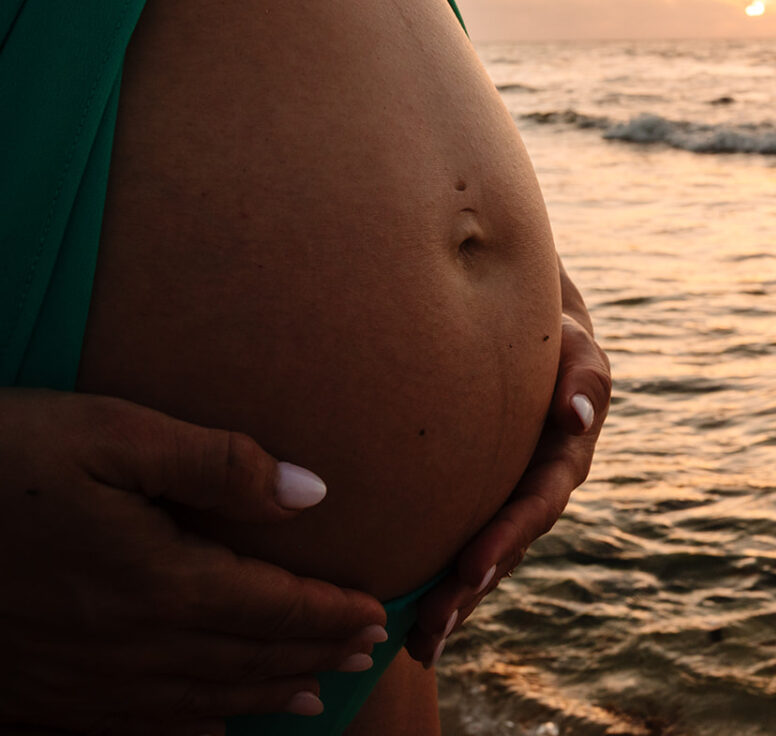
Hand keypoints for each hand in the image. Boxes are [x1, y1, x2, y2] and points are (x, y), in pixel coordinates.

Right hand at [0, 390, 386, 735]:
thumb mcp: (113, 432)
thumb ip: (219, 464)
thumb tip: (313, 493)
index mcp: (160, 583)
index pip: (273, 609)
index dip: (331, 614)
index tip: (375, 615)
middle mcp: (129, 646)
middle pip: (245, 662)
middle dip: (310, 659)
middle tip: (362, 657)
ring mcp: (80, 679)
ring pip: (196, 702)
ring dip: (261, 697)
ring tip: (309, 698)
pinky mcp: (37, 691)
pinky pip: (128, 726)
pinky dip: (183, 730)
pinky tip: (207, 729)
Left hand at [407, 261, 609, 665]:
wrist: (525, 337)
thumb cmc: (550, 337)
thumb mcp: (575, 348)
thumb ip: (584, 377)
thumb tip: (576, 415)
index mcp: (562, 461)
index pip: (535, 505)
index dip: (504, 538)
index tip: (469, 570)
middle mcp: (534, 492)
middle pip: (503, 550)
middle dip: (468, 592)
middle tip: (430, 628)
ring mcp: (503, 503)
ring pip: (478, 562)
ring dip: (451, 606)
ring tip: (416, 647)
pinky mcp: (470, 505)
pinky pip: (452, 549)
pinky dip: (431, 588)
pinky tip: (400, 627)